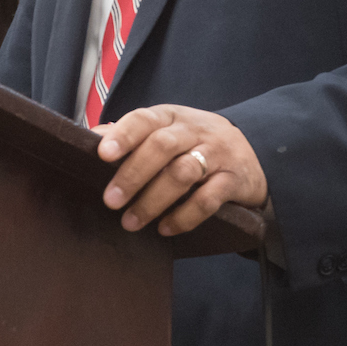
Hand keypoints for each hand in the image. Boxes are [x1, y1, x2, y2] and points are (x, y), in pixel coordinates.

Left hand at [94, 105, 268, 236]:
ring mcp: (217, 154)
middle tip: (111, 200)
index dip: (124, 135)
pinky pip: (209, 199)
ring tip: (131, 221)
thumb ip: (134, 134)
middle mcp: (195, 131)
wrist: (254, 154)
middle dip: (133, 175)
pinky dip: (185, 216)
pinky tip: (166, 229)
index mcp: (172, 117)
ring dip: (153, 200)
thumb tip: (93, 136)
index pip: (146, 119)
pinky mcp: (233, 180)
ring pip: (183, 173)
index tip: (103, 155)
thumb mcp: (168, 130)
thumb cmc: (196, 143)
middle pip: (162, 146)